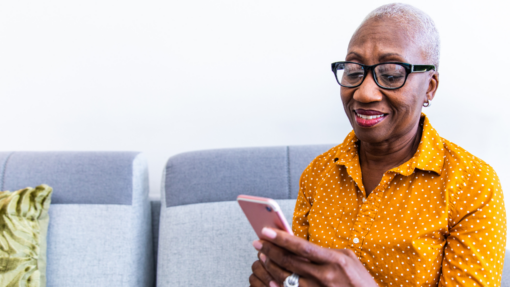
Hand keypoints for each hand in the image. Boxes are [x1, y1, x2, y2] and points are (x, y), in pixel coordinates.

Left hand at [252, 228, 377, 286]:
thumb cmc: (359, 280)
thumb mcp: (348, 258)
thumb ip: (325, 251)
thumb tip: (301, 245)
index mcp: (334, 260)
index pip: (301, 246)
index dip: (281, 238)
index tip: (266, 230)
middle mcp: (324, 276)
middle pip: (289, 261)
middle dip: (270, 250)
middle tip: (258, 242)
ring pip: (285, 278)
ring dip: (270, 266)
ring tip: (262, 256)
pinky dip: (277, 284)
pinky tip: (269, 277)